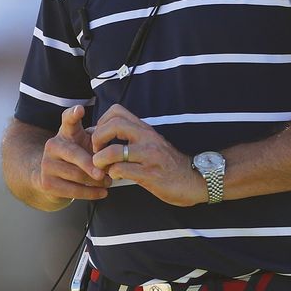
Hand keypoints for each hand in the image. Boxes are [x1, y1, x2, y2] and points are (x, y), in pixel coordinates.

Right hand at [35, 105, 109, 203]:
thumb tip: (118, 146)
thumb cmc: (77, 157)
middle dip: (90, 165)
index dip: (73, 114)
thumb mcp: (86, 144)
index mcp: (65, 133)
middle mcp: (53, 145)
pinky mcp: (47, 183)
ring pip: (75, 175)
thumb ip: (99, 141)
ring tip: (107, 182)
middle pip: (74, 154)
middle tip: (104, 173)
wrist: (52, 178)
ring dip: (95, 182)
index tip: (79, 110)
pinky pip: (72, 190)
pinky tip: (101, 193)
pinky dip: (90, 193)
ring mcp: (47, 164)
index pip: (67, 120)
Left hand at [90, 104, 206, 206]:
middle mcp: (147, 138)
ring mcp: (149, 155)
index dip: (101, 122)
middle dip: (97, 139)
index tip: (101, 138)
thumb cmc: (168, 164)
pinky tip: (116, 177)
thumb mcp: (152, 144)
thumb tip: (106, 135)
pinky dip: (112, 174)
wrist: (193, 180)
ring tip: (103, 167)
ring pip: (113, 151)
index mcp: (145, 129)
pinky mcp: (149, 174)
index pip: (116, 111)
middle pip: (113, 125)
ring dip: (100, 160)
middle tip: (97, 152)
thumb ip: (133, 137)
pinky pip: (121, 170)